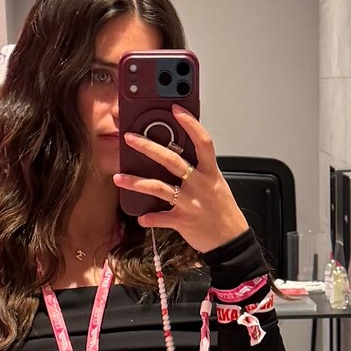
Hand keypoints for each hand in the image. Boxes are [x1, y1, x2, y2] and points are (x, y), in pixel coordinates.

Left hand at [113, 107, 247, 253]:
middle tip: (130, 138)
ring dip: (136, 182)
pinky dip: (149, 217)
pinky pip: (160, 218)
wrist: (231, 241)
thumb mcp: (216, 184)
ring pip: (159, 188)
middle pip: (172, 160)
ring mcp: (190, 203)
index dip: (190, 123)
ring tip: (119, 178)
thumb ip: (199, 169)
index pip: (203, 141)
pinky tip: (141, 216)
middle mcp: (200, 184)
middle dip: (148, 147)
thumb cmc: (223, 211)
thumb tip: (179, 154)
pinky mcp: (182, 221)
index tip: (176, 109)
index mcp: (210, 172)